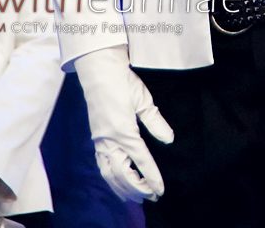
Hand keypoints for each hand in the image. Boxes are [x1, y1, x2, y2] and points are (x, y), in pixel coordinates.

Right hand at [75, 45, 173, 202]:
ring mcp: (100, 139)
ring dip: (122, 187)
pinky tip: (118, 180)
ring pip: (109, 173)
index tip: (160, 189)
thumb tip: (168, 139)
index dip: (151, 177)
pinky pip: (101, 164)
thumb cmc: (122, 81)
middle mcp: (109, 140)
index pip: (141, 160)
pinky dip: (110, 177)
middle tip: (152, 196)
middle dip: (137, 189)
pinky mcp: (96, 137)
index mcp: (123, 131)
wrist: (98, 69)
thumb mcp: (143, 99)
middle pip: (122, 174)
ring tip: (136, 196)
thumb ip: (155, 122)